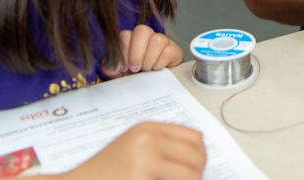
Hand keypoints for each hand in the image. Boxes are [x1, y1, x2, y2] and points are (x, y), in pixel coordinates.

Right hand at [65, 121, 205, 179]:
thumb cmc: (103, 173)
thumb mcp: (133, 149)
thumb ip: (161, 146)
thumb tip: (198, 156)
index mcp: (148, 129)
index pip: (195, 138)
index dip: (200, 158)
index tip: (195, 170)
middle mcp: (148, 138)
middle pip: (197, 156)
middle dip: (197, 174)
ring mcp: (145, 158)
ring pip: (191, 175)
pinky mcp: (140, 178)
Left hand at [103, 25, 183, 76]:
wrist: (153, 88)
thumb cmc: (135, 78)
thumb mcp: (120, 74)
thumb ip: (112, 68)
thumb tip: (110, 66)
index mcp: (130, 39)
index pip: (125, 35)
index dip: (123, 51)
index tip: (123, 68)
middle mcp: (146, 36)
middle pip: (142, 30)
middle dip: (136, 52)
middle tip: (135, 69)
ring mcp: (162, 41)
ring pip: (157, 39)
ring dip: (149, 59)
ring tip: (147, 71)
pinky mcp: (174, 50)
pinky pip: (169, 50)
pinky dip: (161, 62)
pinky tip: (157, 70)